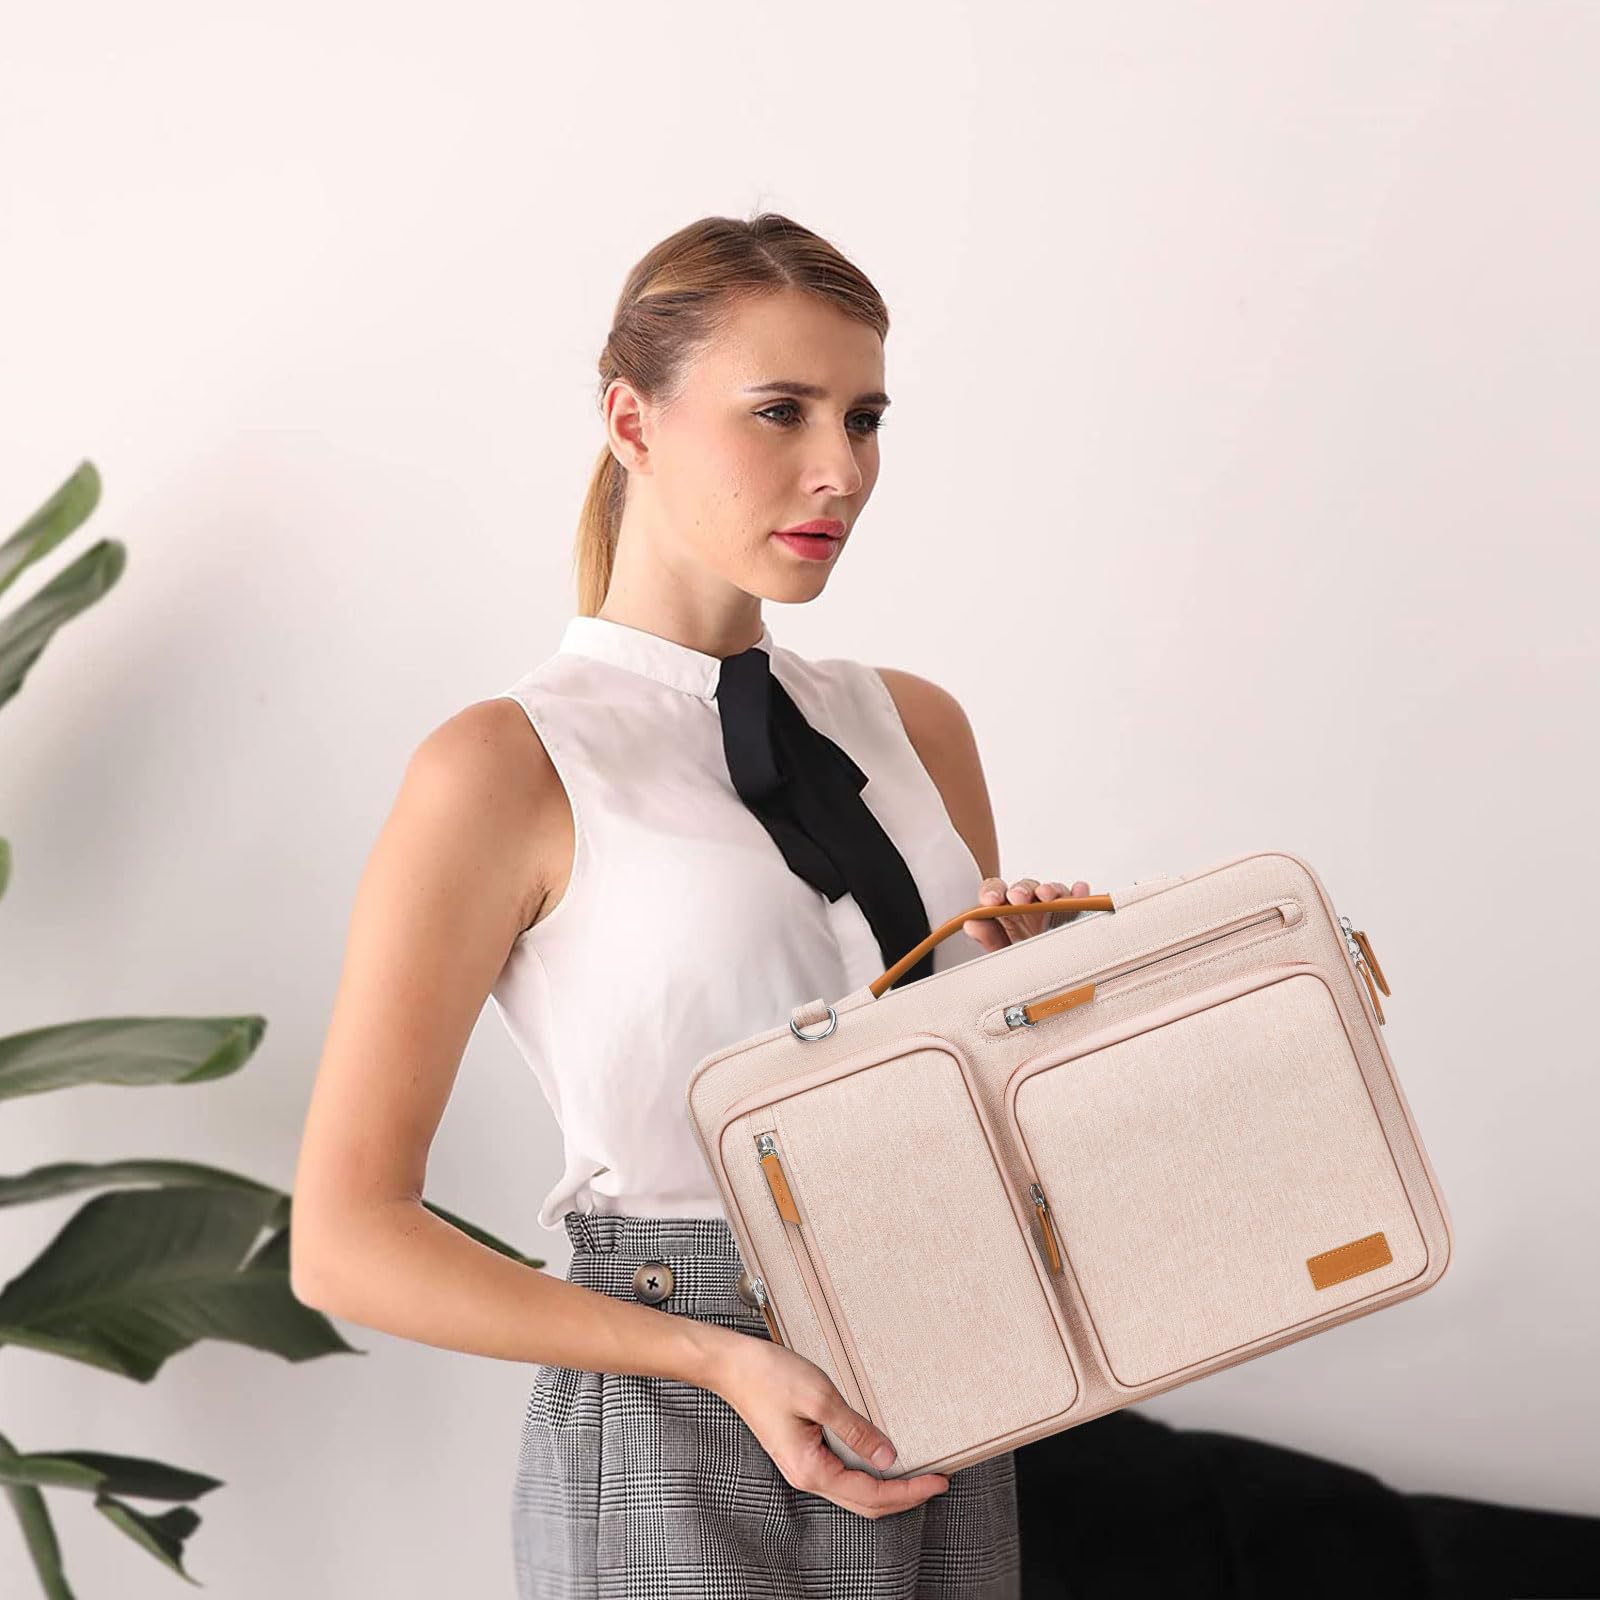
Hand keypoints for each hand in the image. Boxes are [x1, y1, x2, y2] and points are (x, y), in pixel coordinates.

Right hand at [706, 1330, 949, 1518]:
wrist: (731, 1366)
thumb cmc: (770, 1376)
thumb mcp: (820, 1398)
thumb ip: (855, 1430)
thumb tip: (888, 1456)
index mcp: (811, 1469)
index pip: (871, 1494)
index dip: (909, 1491)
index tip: (939, 1480)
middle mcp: (807, 1476)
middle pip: (865, 1503)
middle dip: (904, 1497)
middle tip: (938, 1482)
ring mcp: (804, 1466)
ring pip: (854, 1492)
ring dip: (888, 1488)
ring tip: (918, 1474)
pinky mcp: (802, 1452)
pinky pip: (843, 1474)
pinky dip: (869, 1474)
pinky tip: (882, 1459)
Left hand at [962, 878, 1090, 952]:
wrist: (1050, 979)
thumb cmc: (1023, 962)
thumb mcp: (1003, 952)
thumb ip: (987, 936)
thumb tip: (971, 923)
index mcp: (1006, 910)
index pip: (995, 891)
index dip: (992, 892)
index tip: (991, 901)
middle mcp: (1029, 905)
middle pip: (1024, 888)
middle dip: (1021, 890)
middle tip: (1018, 898)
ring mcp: (1053, 907)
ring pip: (1051, 890)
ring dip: (1049, 889)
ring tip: (1047, 896)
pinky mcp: (1075, 911)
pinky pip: (1077, 897)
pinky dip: (1078, 893)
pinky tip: (1079, 892)